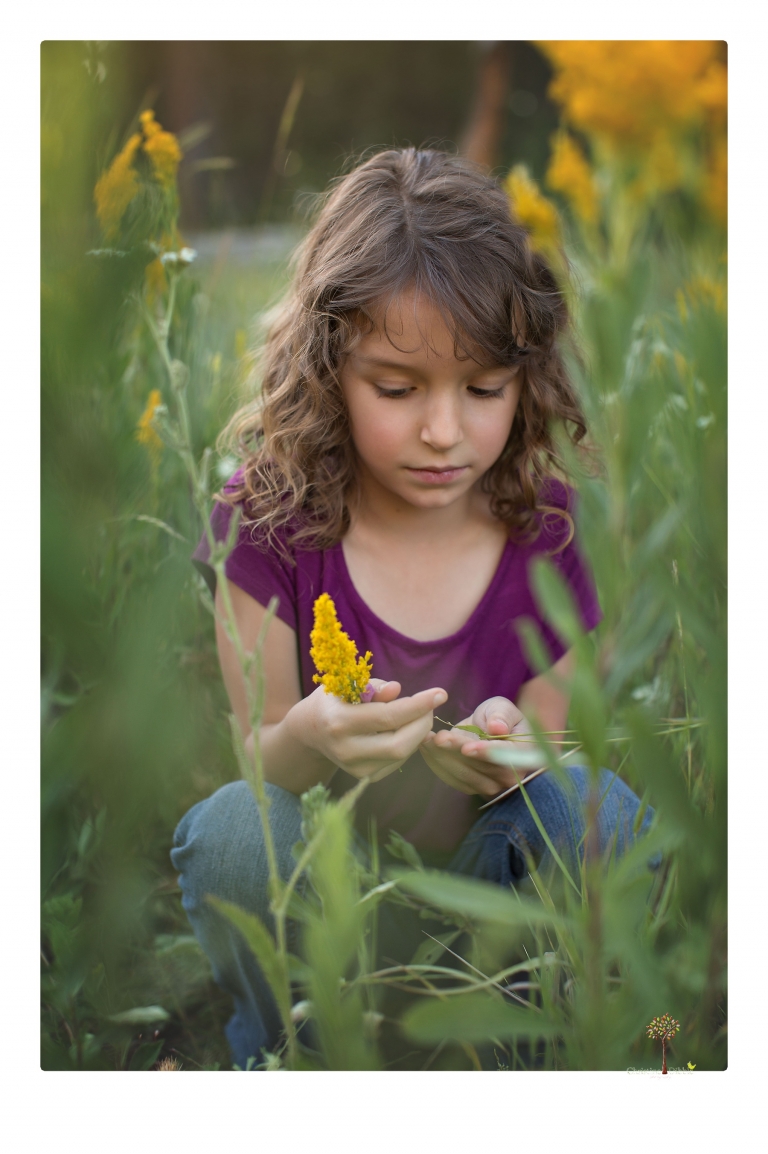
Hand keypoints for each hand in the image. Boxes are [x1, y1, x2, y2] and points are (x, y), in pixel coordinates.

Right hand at [288, 677, 447, 782]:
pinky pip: (398, 761)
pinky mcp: (365, 777)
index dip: (418, 705)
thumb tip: (398, 689)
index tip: (440, 693)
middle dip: (423, 723)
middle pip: (400, 744)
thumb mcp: (348, 685)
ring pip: (402, 755)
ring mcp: (355, 769)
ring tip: (416, 713)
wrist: (311, 731)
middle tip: (430, 705)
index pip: (388, 717)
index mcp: (340, 722)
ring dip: (418, 732)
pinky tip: (404, 729)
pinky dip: (409, 743)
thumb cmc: (335, 700)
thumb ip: (374, 687)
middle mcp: (346, 750)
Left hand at [420, 696, 544, 798]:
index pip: (505, 757)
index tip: (467, 747)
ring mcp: (490, 785)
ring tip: (427, 739)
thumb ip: (501, 716)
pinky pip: (452, 778)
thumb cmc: (498, 717)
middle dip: (457, 752)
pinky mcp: (470, 786)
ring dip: (443, 757)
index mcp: (523, 755)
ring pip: (463, 774)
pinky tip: (425, 748)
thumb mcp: (502, 708)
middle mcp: (509, 776)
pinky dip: (436, 763)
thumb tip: (498, 728)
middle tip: (439, 738)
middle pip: (480, 767)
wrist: (486, 731)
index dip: (485, 753)